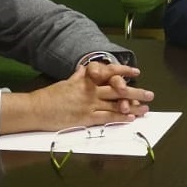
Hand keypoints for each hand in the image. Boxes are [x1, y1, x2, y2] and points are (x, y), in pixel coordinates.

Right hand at [0, 65, 153, 133]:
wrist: (36, 109)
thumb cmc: (50, 96)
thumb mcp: (66, 82)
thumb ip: (78, 76)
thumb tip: (84, 68)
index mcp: (86, 80)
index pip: (108, 72)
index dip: (124, 70)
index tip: (136, 70)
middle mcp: (90, 91)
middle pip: (117, 90)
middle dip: (135, 92)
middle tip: (150, 95)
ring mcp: (88, 104)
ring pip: (115, 105)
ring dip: (132, 107)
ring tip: (145, 109)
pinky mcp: (85, 118)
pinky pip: (106, 117)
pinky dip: (119, 117)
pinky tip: (130, 118)